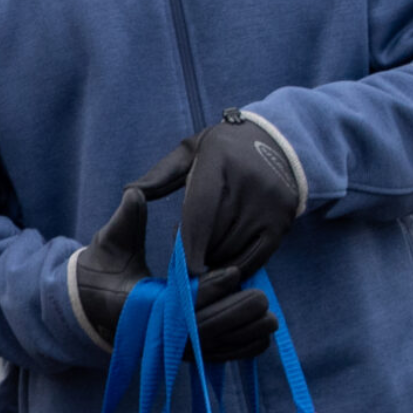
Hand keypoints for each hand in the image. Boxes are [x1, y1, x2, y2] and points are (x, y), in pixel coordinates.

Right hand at [75, 184, 273, 362]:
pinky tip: (262, 339)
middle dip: (233, 315)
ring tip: (271, 319)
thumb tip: (135, 194)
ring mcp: (166, 346)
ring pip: (209, 347)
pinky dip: (237, 349)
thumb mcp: (110, 242)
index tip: (233, 272)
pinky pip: (211, 355)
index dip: (207, 289)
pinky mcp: (178, 351)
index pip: (176, 302)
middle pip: (198, 331)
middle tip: (262, 298)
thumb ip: (126, 220)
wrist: (90, 300)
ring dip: (241, 335)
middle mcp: (149, 333)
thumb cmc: (102, 266)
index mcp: (131, 305)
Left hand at [131, 110, 305, 280]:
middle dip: (198, 253)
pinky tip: (225, 263)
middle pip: (215, 235)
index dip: (189, 244)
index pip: (200, 211)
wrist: (277, 143)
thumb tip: (129, 192)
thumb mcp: (190, 151)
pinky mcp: (283, 220)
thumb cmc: (222, 151)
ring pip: (234, 248)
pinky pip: (258, 256)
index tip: (180, 269)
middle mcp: (249, 181)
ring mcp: (269, 203)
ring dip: (215, 260)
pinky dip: (238, 265)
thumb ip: (160, 175)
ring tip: (205, 255)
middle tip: (186, 257)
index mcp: (219, 160)